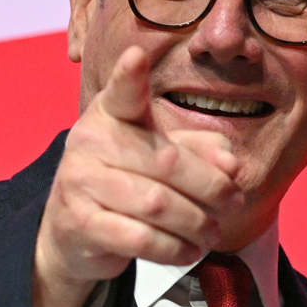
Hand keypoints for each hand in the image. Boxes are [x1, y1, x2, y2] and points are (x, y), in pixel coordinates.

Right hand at [32, 46, 242, 306]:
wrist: (73, 231)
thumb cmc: (127, 182)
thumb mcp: (160, 156)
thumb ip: (199, 151)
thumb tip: (231, 165)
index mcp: (110, 114)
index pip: (122, 93)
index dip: (129, 76)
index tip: (136, 56)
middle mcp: (89, 142)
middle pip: (167, 161)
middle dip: (211, 187)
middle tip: (233, 202)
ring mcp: (80, 182)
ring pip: (158, 204)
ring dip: (197, 223)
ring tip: (214, 231)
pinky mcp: (80, 224)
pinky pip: (141, 238)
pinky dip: (174, 248)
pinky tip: (190, 250)